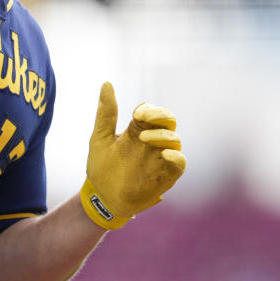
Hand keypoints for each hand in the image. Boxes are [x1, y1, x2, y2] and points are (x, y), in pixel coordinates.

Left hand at [80, 82, 185, 229]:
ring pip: (174, 140)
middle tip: (144, 117)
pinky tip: (164, 153)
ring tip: (144, 137)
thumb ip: (106, 112)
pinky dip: (176, 156)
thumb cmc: (100, 167)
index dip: (149, 109)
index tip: (137, 114)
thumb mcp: (100, 137)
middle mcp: (151, 142)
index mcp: (136, 130)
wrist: (101, 197)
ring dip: (162, 135)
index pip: (151, 112)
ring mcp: (159, 158)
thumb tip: (107, 83)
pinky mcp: (166, 175)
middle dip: (161, 115)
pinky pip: (180, 163)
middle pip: (168, 122)